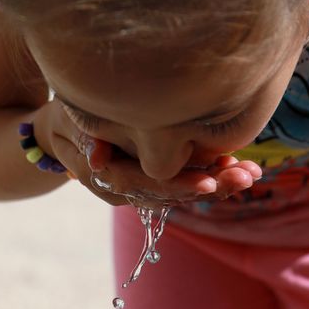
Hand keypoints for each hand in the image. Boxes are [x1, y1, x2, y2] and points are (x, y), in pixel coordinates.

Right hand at [33, 100, 262, 206]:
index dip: (176, 184)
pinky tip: (241, 168)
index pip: (142, 184)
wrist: (57, 129)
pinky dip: (212, 176)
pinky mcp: (151, 178)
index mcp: (101, 177)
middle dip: (210, 186)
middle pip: (168, 194)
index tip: (210, 181)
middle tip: (246, 176)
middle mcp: (122, 189)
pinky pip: (182, 184)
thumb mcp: (68, 119)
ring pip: (179, 193)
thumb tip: (97, 160)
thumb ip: (84, 137)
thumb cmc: (64, 115)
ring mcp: (137, 187)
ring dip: (218, 184)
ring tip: (251, 172)